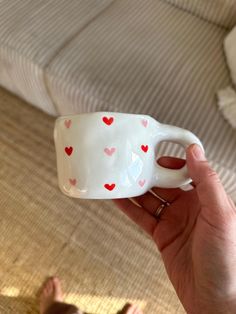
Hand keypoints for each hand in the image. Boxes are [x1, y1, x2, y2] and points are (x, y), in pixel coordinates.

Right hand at [113, 144, 235, 313]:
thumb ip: (207, 181)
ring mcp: (174, 221)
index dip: (171, 162)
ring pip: (150, 199)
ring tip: (120, 178)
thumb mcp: (221, 214)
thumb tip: (195, 152)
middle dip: (149, 174)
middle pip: (164, 183)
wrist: (213, 297)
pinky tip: (119, 199)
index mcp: (206, 198)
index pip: (187, 171)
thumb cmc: (227, 259)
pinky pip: (143, 217)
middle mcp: (189, 207)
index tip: (156, 155)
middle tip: (132, 166)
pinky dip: (130, 208)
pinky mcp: (162, 235)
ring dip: (135, 189)